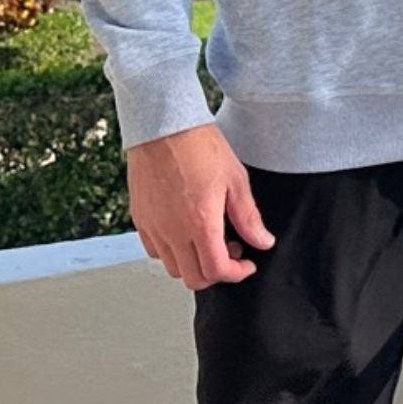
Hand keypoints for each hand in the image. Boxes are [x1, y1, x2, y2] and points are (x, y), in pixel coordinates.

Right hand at [126, 123, 276, 289]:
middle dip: (217, 271)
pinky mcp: (140, 219)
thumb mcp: (235, 179)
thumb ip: (248, 217)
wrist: (163, 125)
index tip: (246, 264)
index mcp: (200, 224)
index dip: (237, 273)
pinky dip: (171, 251)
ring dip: (193, 262)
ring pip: (172, 267)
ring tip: (208, 237)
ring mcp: (153, 227)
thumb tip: (262, 241)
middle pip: (193, 278)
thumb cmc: (198, 145)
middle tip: (230, 249)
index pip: (217, 271)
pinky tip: (185, 229)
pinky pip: (154, 250)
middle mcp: (173, 232)